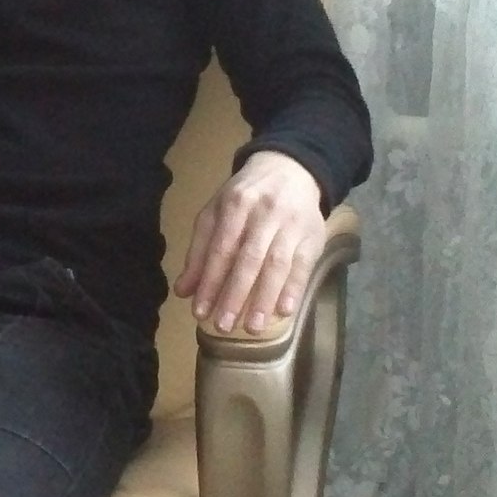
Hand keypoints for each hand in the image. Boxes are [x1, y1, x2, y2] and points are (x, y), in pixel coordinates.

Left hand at [173, 150, 325, 334]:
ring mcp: (291, 224)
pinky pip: (303, 265)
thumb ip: (200, 251)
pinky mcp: (313, 235)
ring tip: (253, 327)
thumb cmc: (246, 198)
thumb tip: (183, 291)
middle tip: (224, 326)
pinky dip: (294, 288)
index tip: (200, 312)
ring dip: (264, 298)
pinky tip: (284, 311)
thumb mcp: (216, 214)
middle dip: (235, 294)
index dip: (209, 281)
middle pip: (248, 259)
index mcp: (235, 205)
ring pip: (277, 264)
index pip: (220, 249)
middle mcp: (264, 214)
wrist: (291, 169)